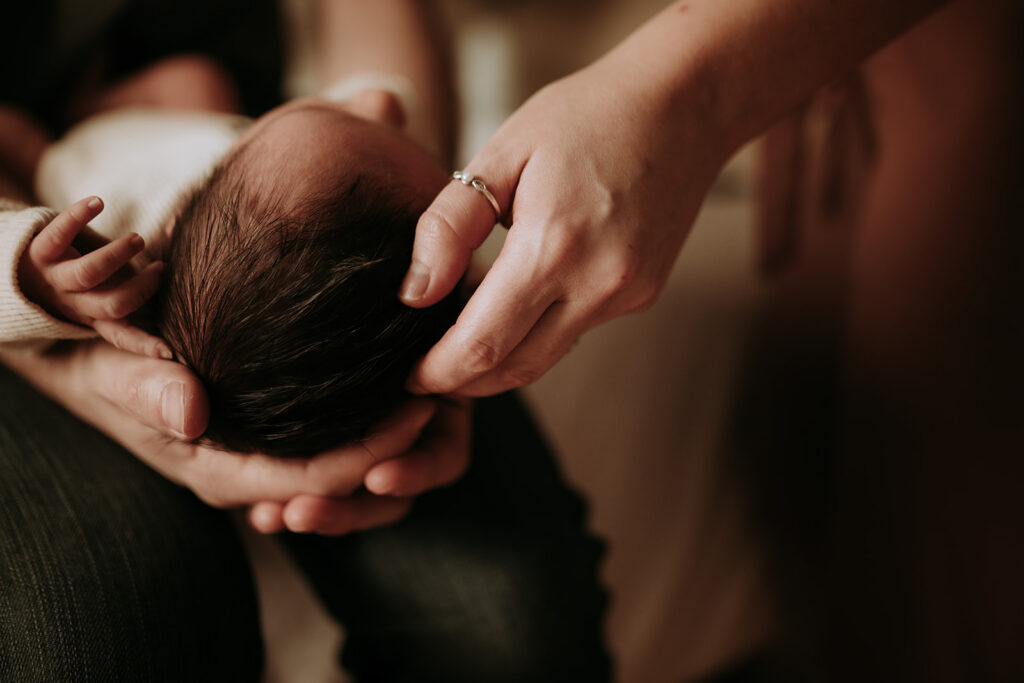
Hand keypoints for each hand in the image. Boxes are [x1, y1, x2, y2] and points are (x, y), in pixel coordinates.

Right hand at [0, 340, 470, 534]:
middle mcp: (255, 473)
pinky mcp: (275, 437)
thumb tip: (191, 410)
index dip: (375, 446)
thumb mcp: (116, 373)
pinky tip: (402, 397)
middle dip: (399, 459)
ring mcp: (268, 458)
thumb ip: (150, 390)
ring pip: (350, 476)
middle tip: (444, 403)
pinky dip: (371, 434)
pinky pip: (335, 449)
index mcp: (224, 471)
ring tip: (434, 401)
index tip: (422, 402)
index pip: (316, 475)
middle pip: (346, 488)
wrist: (92, 362)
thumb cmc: (106, 368)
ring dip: (394, 449)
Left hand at [17, 196, 169, 358]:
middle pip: (112, 304)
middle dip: (142, 288)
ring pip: (87, 273)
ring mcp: (54, 278)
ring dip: (116, 256)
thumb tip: (169, 276)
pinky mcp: (38, 251)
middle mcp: (72, 302)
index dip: (144, 344)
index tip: (171, 354)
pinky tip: (99, 202)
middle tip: (160, 268)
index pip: (121, 336)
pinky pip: (58, 234)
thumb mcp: (91, 297)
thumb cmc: (65, 285)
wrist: (7, 272)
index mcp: (90, 317)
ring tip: (137, 240)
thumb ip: (127, 290)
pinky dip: (78, 215)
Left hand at [399, 55, 726, 396]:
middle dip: (462, 380)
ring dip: (499, 361)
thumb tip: (415, 294)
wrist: (680, 105)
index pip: (482, 344)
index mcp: (552, 246)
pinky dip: (537, 331)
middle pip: (514, 369)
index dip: (438, 372)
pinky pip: (576, 330)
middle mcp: (597, 284)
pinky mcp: (642, 295)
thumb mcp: (501, 154)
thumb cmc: (585, 117)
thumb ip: (450, 226)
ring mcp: (626, 295)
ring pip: (546, 358)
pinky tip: (517, 303)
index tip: (409, 374)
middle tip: (424, 370)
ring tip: (461, 337)